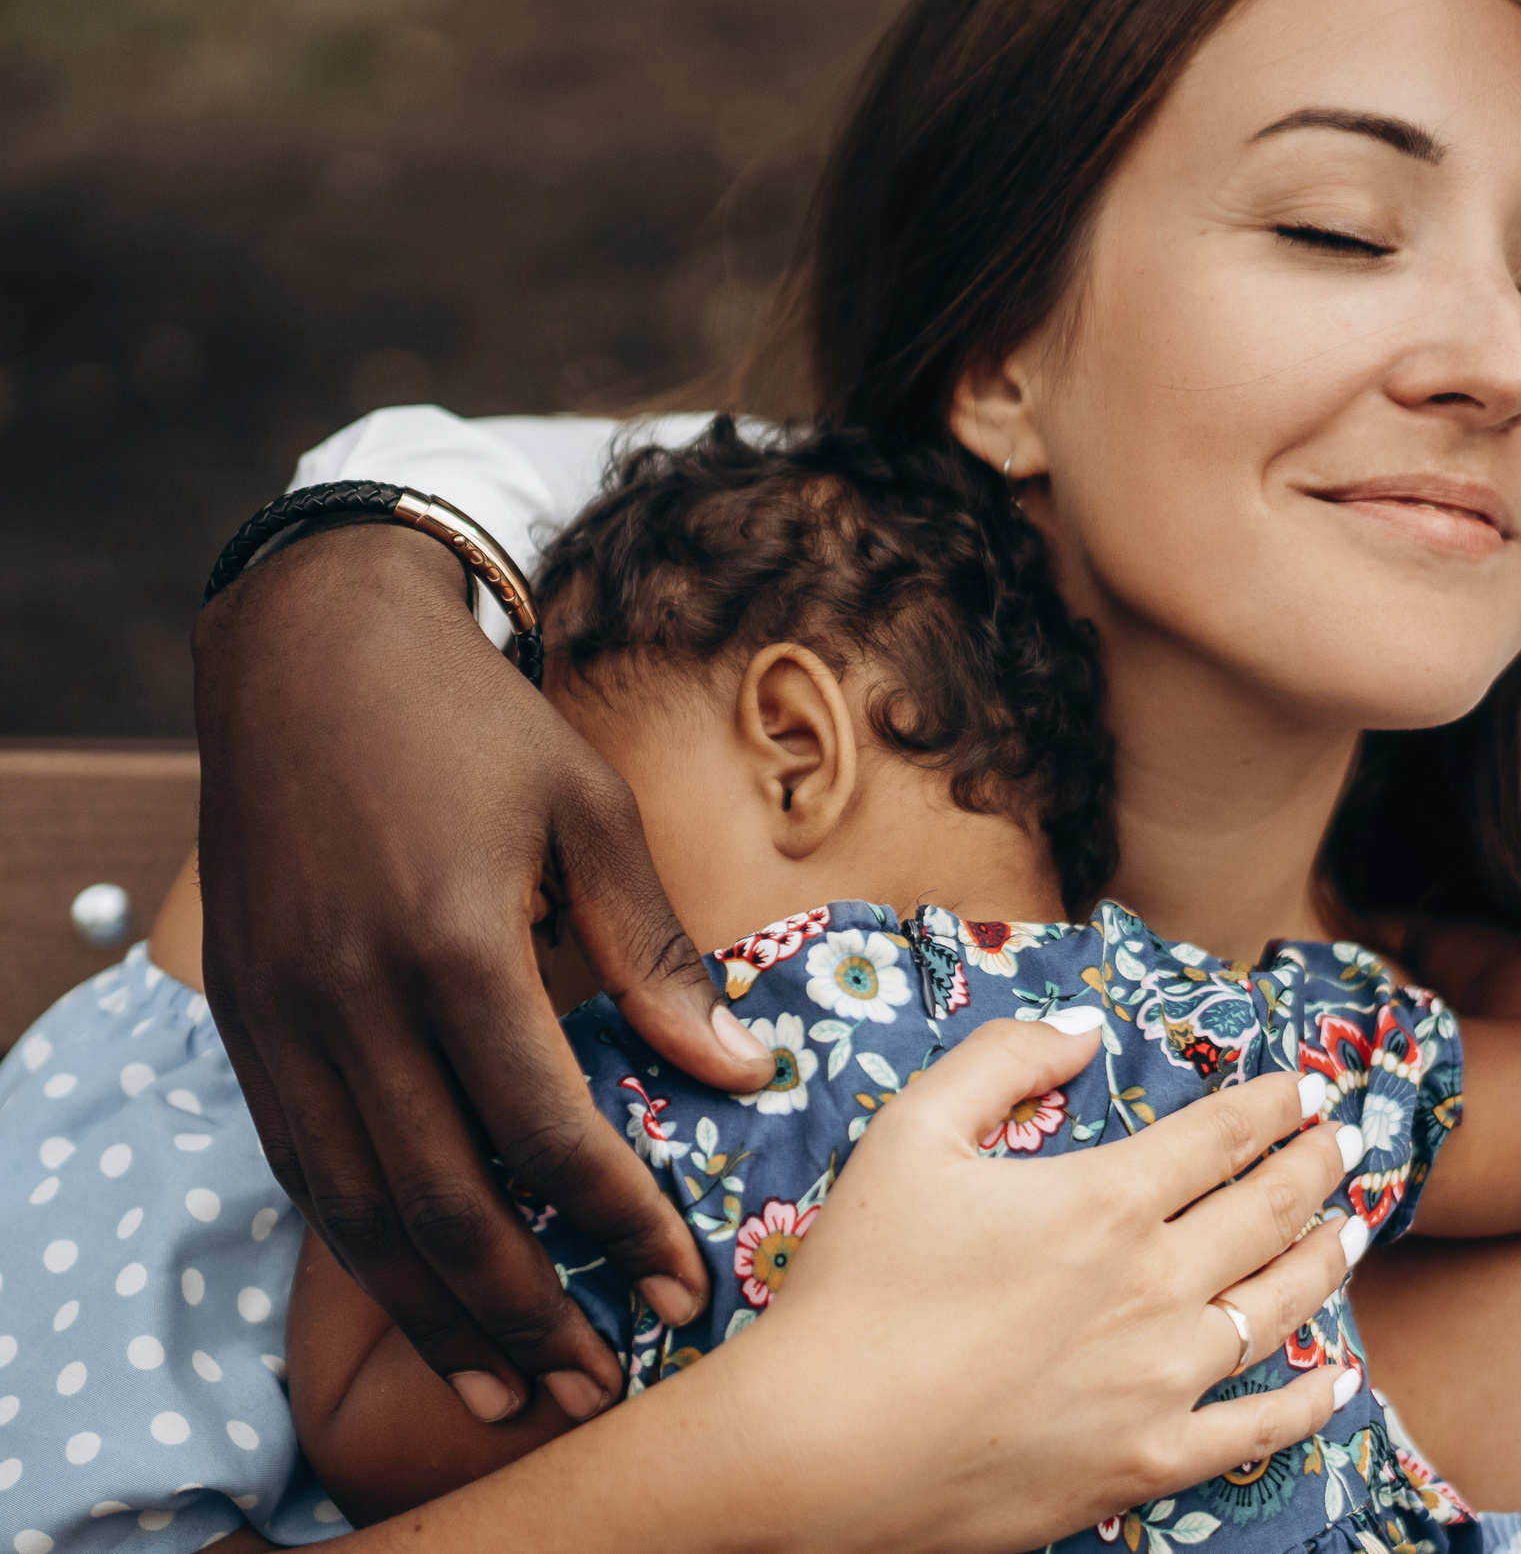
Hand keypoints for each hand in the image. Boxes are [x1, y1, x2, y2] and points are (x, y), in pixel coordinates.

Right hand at [192, 523, 774, 1423]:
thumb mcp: (592, 815)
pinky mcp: (248, 1023)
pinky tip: (420, 1294)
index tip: (685, 1291)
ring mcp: (286, 1019)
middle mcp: (355, 1000)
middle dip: (525, 1314)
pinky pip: (302, 1165)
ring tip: (506, 1391)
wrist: (307, 654)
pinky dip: (361, 1248)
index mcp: (455, 945)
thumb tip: (747, 1073)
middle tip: (595, 1386)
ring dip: (433, 1314)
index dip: (619, 1226)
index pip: (546, 1131)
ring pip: (355, 1210)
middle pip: (442, 1203)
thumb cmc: (476, 729)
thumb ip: (659, 959)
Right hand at [355, 1019, 1362, 1553]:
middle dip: (1316, 1166)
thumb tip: (1084, 1022)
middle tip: (1343, 1142)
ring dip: (1327, 1259)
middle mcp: (1155, 1286)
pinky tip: (1339, 1380)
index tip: (1306, 1089)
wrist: (819, 1446)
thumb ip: (1002, 1060)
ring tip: (1351, 1229)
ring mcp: (1159, 1381)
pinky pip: (1257, 1430)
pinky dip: (1310, 1401)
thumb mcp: (910, 1133)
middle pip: (1268, 1211)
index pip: (1221, 1136)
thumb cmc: (855, 1284)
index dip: (1273, 1105)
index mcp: (1105, 1199)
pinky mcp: (1145, 1464)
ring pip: (1280, 1308)